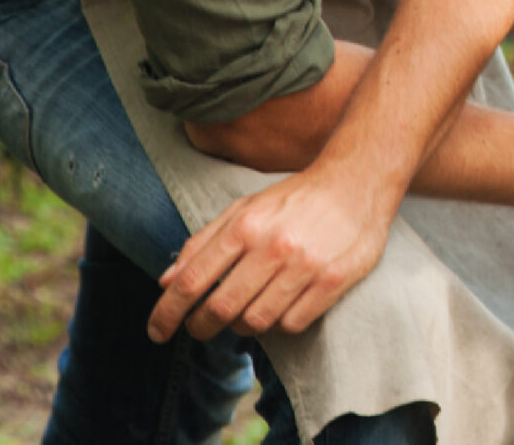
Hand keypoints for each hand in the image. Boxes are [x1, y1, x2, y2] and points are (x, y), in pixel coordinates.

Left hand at [148, 163, 394, 341]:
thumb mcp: (244, 209)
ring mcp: (304, 265)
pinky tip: (282, 305)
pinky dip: (280, 322)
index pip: (193, 281)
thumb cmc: (295, 199)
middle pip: (220, 308)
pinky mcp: (332, 281)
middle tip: (199, 328)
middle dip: (201, 327)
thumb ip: (204, 243)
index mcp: (245, 225)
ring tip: (245, 312)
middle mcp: (273, 246)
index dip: (167, 313)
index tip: (156, 332)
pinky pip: (291, 324)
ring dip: (242, 325)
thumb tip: (166, 281)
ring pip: (255, 321)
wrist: (357, 182)